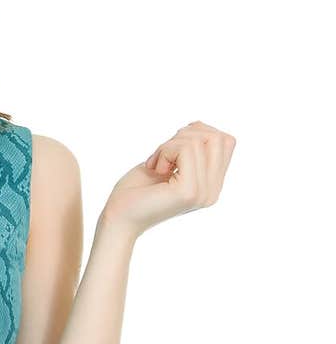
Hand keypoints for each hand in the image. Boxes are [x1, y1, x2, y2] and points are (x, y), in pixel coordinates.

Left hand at [100, 121, 236, 237]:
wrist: (118, 218)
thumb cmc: (136, 190)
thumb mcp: (167, 162)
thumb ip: (190, 147)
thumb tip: (199, 125)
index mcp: (211, 186)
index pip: (226, 142)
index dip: (197, 133)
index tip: (172, 149)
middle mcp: (212, 192)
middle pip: (218, 138)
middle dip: (185, 135)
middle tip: (163, 155)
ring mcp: (203, 193)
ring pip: (198, 141)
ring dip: (169, 145)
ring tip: (156, 165)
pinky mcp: (189, 191)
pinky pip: (185, 149)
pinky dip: (164, 151)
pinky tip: (154, 169)